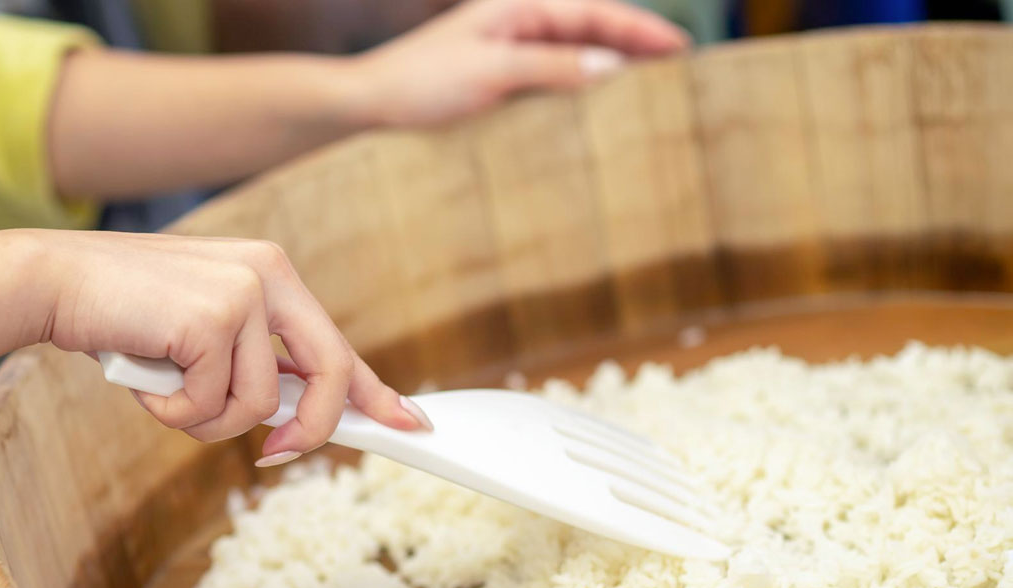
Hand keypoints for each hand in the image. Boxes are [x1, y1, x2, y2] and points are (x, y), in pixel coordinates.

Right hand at [39, 230, 430, 462]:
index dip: (376, 391)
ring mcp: (243, 294)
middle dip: (308, 430)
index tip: (409, 423)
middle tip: (276, 457)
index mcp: (273, 275)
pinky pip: (212, 407)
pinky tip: (146, 379)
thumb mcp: (204, 333)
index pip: (338, 346)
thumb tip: (293, 419)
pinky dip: (174, 413)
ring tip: (166, 389)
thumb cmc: (126, 316)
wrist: (53, 281)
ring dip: (205, 419)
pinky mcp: (212, 318)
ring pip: (257, 406)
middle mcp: (270, 276)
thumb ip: (252, 365)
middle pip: (329, 376)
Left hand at [353, 0, 690, 126]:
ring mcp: (511, 55)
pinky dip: (583, 93)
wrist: (369, 104)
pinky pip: (555, 84)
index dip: (642, 31)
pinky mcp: (501, 85)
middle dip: (638, 47)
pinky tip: (601, 113)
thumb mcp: (491, 72)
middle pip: (594, 32)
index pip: (596, 13)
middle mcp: (520, 25)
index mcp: (520, 8)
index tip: (682, 51)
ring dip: (614, 71)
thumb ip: (551, 67)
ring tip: (654, 93)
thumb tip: (612, 67)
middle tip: (682, 73)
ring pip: (578, 58)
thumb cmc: (420, 82)